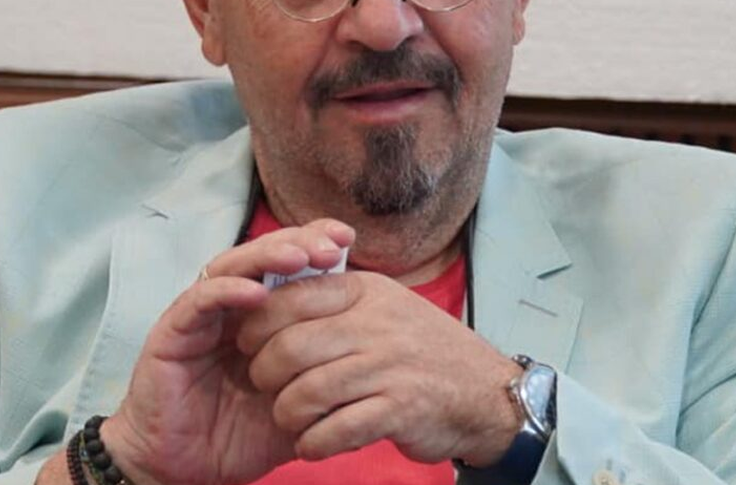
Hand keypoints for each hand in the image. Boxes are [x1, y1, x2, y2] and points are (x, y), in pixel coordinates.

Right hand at [102, 219, 354, 484]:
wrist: (186, 470)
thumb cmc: (241, 435)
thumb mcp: (300, 404)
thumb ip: (329, 378)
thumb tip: (383, 367)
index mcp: (264, 316)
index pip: (289, 266)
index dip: (315, 245)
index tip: (348, 240)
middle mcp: (232, 307)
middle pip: (263, 255)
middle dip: (298, 241)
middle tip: (330, 244)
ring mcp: (201, 316)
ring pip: (232, 267)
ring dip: (265, 256)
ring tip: (299, 256)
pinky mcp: (173, 332)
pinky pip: (199, 302)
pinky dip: (227, 291)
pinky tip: (256, 291)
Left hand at [236, 271, 521, 465]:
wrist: (486, 393)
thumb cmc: (422, 350)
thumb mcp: (383, 306)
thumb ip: (334, 300)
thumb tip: (269, 299)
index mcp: (365, 291)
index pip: (289, 297)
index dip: (256, 324)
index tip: (249, 345)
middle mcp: (375, 324)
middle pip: (289, 347)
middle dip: (263, 374)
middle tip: (263, 387)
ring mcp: (388, 367)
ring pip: (305, 392)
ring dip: (285, 414)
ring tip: (289, 420)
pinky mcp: (398, 410)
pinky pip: (334, 430)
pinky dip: (313, 444)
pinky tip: (313, 444)